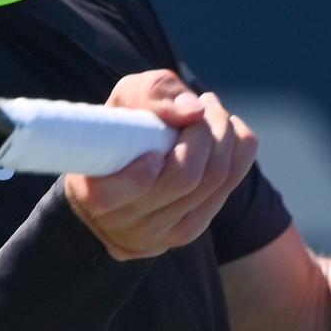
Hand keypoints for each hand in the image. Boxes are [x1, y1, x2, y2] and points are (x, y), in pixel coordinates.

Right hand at [63, 70, 258, 260]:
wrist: (124, 165)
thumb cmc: (122, 125)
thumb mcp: (126, 97)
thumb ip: (152, 95)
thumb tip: (193, 112)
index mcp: (92, 192)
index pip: (130, 186)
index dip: (153, 158)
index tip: (159, 128)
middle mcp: (121, 223)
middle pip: (185, 177)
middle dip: (206, 130)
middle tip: (204, 102)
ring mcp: (155, 235)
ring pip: (213, 183)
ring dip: (226, 136)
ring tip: (213, 111)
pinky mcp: (185, 232)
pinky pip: (227, 191)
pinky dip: (238, 153)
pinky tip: (229, 132)